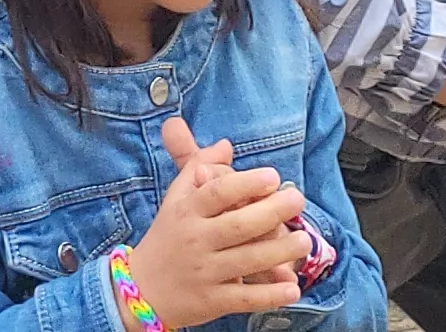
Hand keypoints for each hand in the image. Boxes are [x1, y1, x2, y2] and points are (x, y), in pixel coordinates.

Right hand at [131, 117, 310, 326]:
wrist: (141, 290)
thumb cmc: (168, 237)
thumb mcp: (175, 199)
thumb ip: (197, 167)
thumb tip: (226, 144)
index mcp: (187, 211)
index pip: (216, 193)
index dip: (245, 183)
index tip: (273, 176)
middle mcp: (196, 240)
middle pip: (238, 225)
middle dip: (272, 212)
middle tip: (298, 200)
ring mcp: (205, 272)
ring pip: (247, 260)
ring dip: (280, 251)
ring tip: (304, 240)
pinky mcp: (213, 301)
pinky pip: (245, 298)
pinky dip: (270, 295)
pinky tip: (292, 288)